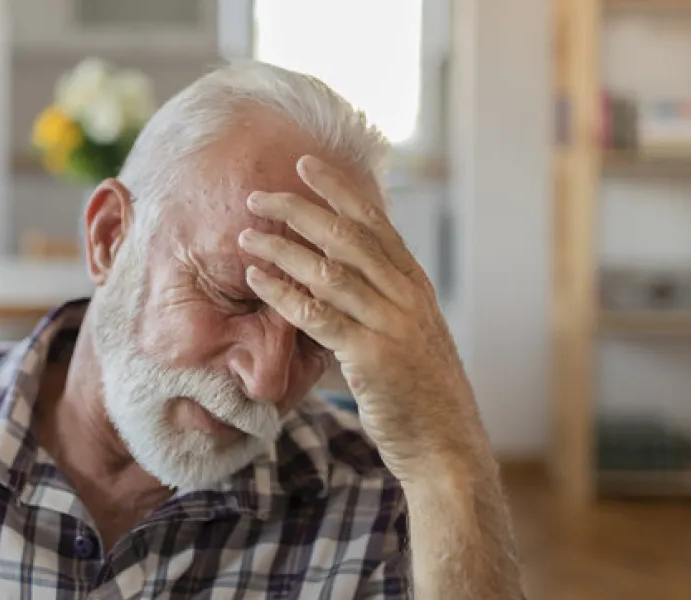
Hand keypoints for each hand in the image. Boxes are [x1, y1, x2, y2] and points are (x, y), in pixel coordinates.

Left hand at [237, 155, 486, 477]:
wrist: (445, 443)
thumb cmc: (418, 390)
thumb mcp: (408, 332)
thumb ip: (378, 300)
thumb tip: (333, 272)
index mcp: (414, 284)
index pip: (375, 221)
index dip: (339, 190)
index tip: (307, 164)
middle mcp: (405, 296)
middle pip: (347, 236)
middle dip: (300, 209)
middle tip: (260, 196)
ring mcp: (390, 324)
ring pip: (329, 270)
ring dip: (282, 249)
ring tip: (246, 236)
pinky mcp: (371, 356)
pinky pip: (317, 316)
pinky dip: (283, 294)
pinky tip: (257, 281)